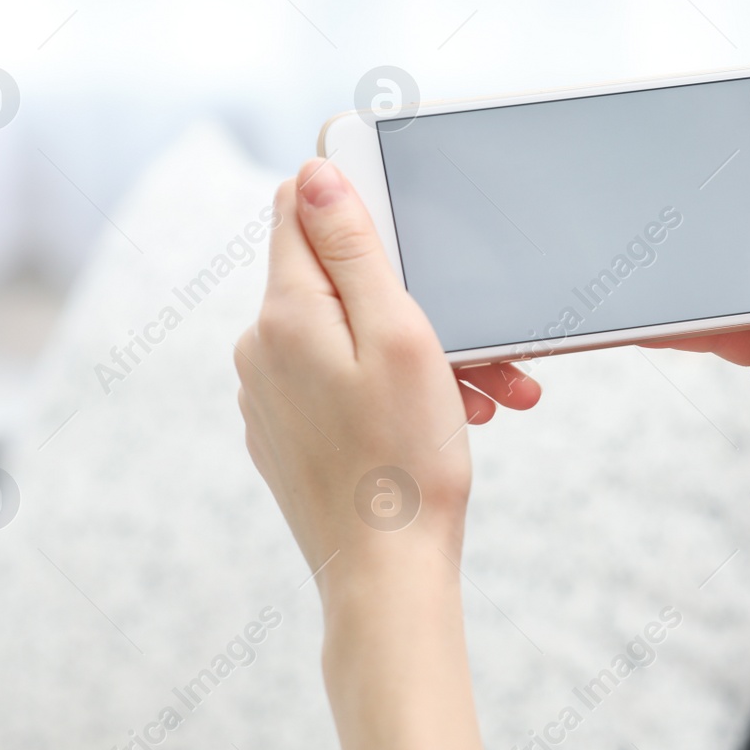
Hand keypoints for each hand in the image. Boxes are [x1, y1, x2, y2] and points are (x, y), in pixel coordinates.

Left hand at [234, 158, 540, 590]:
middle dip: (418, 299)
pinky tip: (450, 420)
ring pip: (349, 339)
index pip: (297, 208)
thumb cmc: (407, 457)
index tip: (412, 226)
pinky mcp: (287, 436)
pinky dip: (395, 391)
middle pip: (338, 283)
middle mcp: (261, 350)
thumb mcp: (398, 334)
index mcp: (284, 314)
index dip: (355, 201)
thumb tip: (312, 172)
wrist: (387, 577)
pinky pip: (341, 386)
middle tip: (488, 347)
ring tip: (489, 396)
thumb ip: (353, 248)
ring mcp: (269, 397)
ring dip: (422, 354)